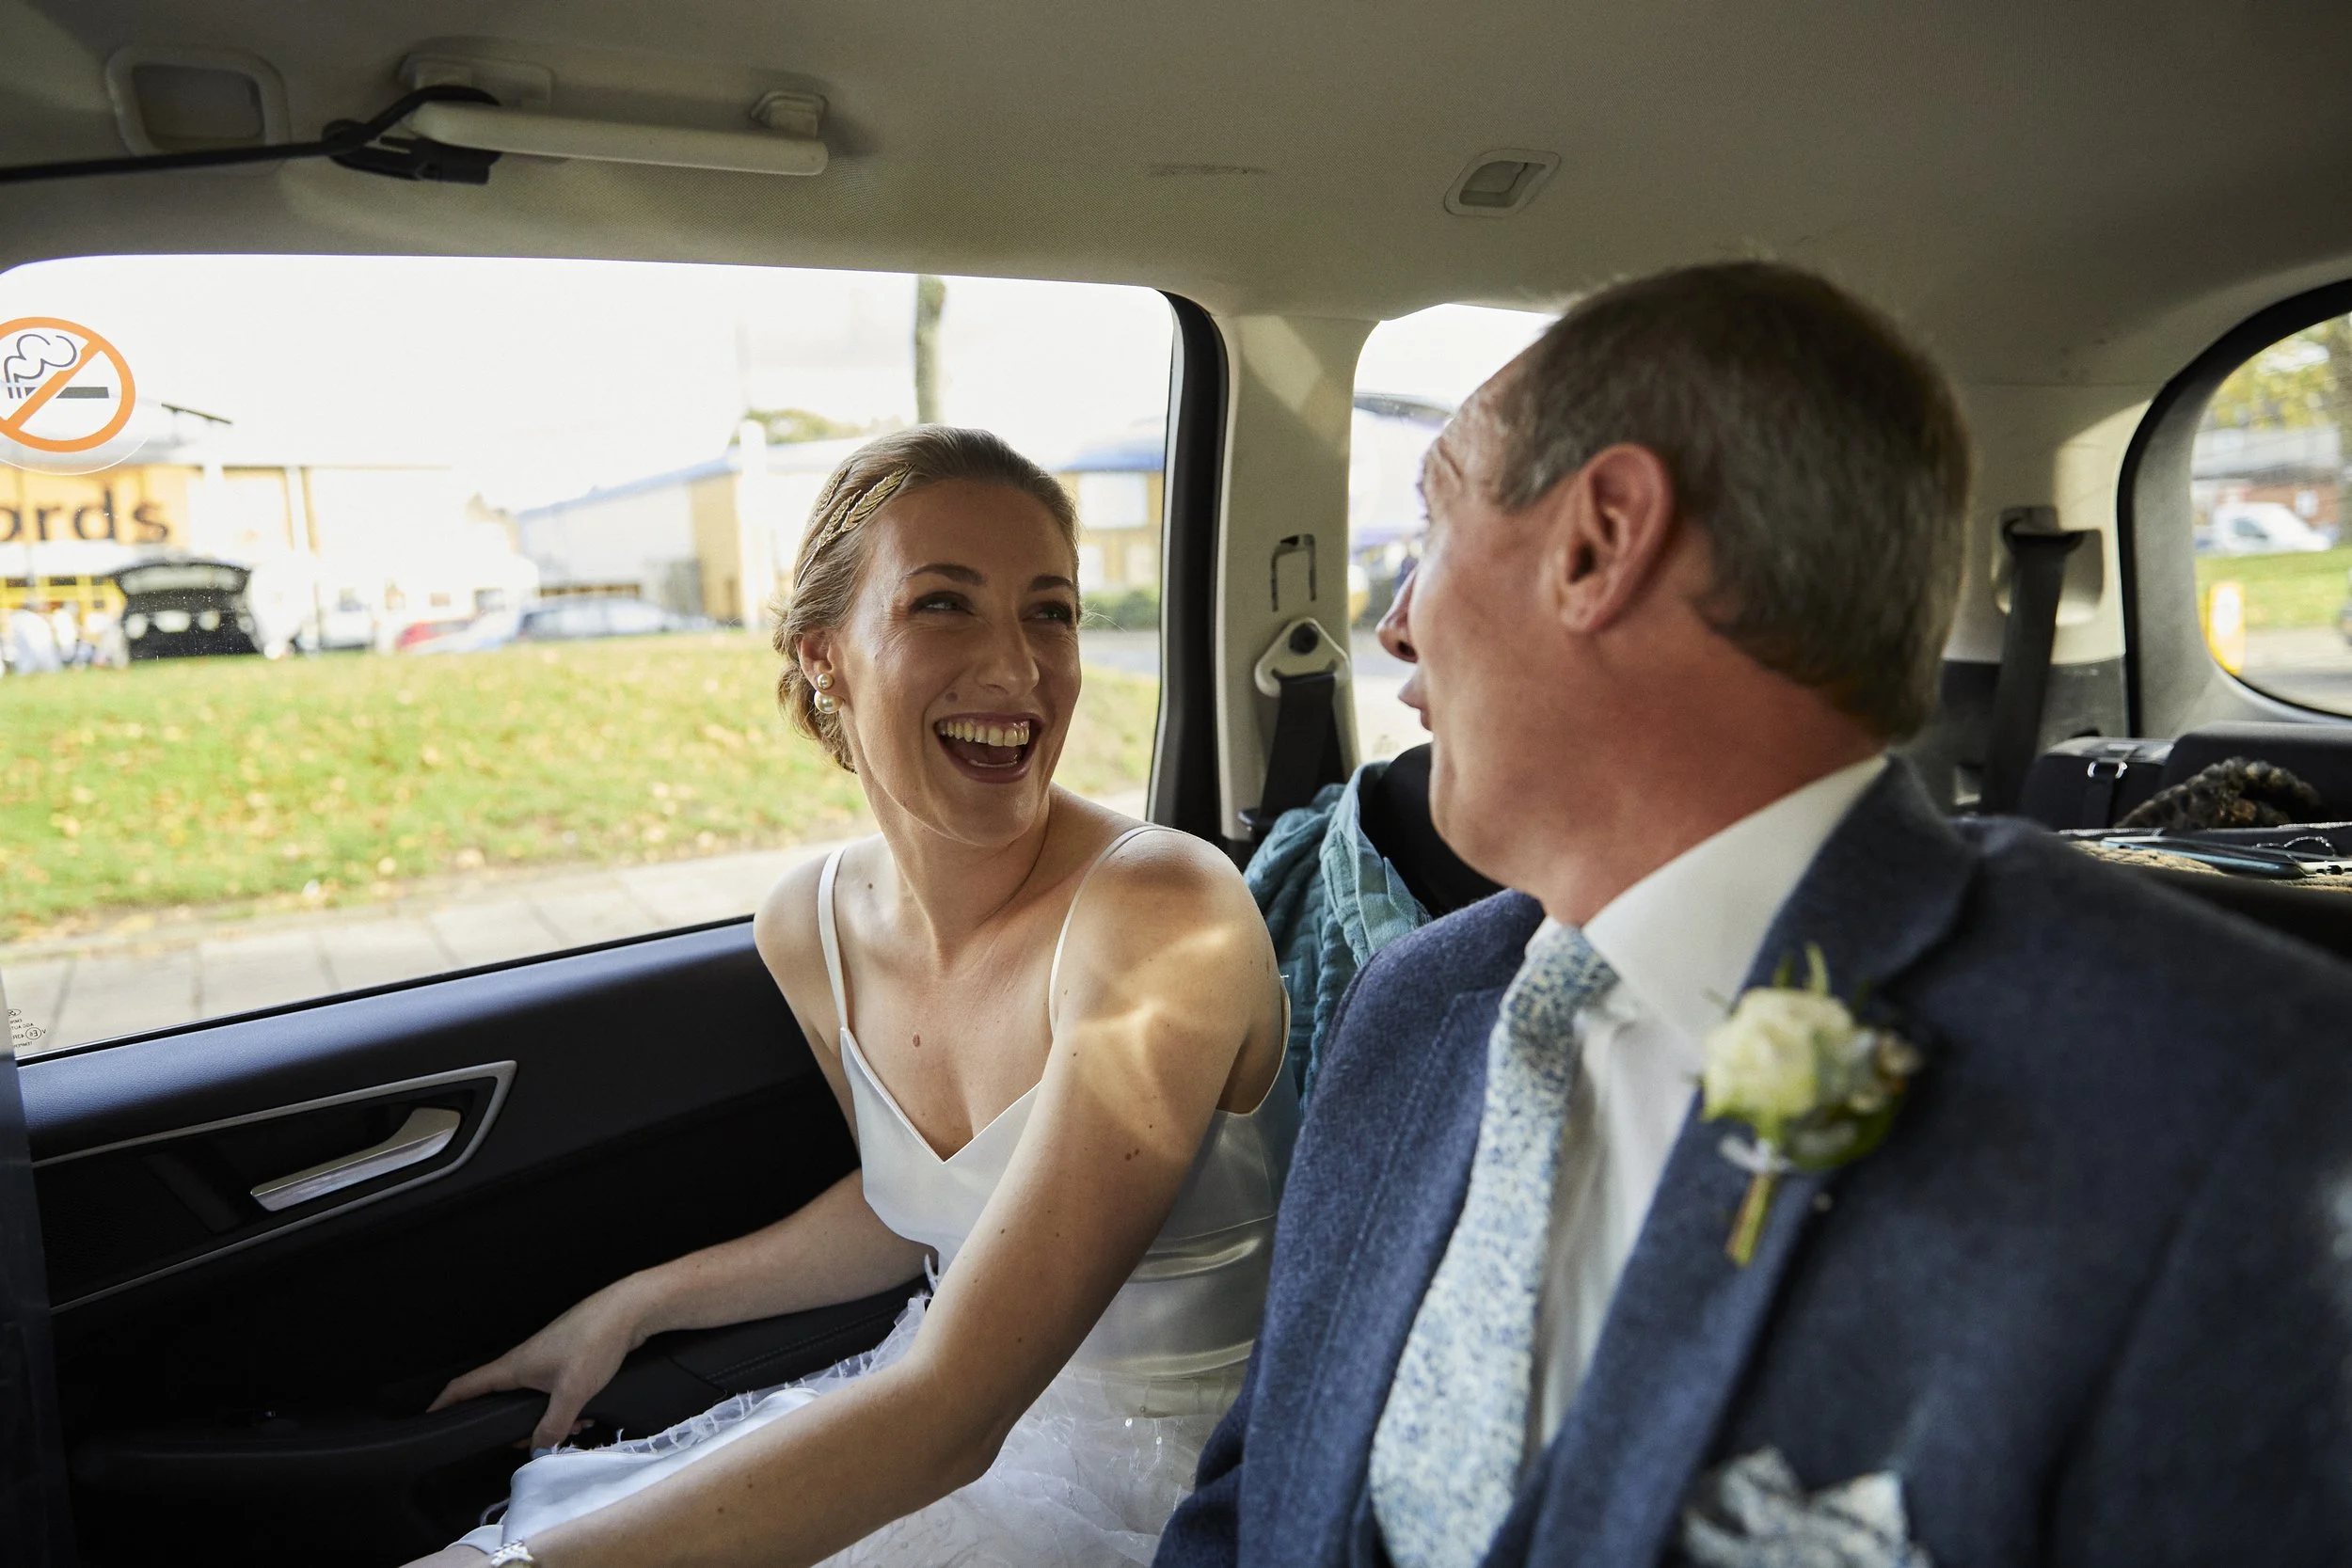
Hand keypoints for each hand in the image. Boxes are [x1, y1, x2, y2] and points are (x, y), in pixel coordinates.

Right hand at [429, 1278, 652, 1449]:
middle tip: (535, 1441)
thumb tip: (539, 1447)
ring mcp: (547, 1358)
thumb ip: (553, 1424)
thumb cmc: (595, 1342)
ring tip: (578, 1425)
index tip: (430, 1419)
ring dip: (552, 1417)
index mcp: (515, 1366)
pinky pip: (557, 1391)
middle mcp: (525, 1361)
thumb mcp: (573, 1392)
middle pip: (503, 1400)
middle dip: (518, 1426)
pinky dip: (568, 1405)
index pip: (467, 1385)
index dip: (445, 1403)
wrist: (629, 1311)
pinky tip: (590, 1413)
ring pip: (537, 1399)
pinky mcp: (568, 1358)